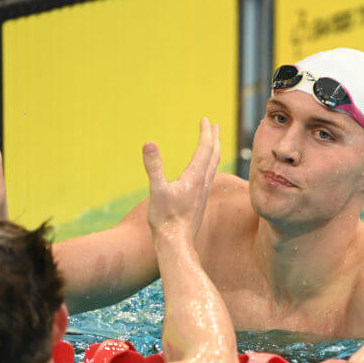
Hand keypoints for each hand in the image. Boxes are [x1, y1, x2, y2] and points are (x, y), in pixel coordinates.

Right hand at [141, 117, 219, 242]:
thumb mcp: (157, 190)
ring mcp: (203, 193)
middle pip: (214, 155)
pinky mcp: (200, 201)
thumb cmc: (166, 218)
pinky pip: (209, 178)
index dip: (205, 133)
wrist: (177, 243)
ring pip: (214, 167)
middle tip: (214, 125)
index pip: (205, 149)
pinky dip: (210, 167)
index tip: (205, 119)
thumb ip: (154, 167)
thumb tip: (149, 143)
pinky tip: (204, 172)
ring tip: (213, 144)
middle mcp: (203, 183)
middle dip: (214, 139)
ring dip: (214, 152)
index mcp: (195, 177)